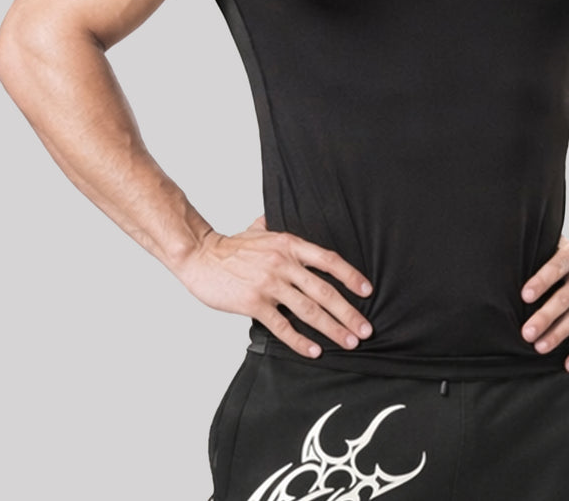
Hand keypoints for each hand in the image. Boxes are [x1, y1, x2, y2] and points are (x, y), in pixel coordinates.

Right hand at [179, 216, 373, 358]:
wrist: (201, 256)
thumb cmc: (231, 246)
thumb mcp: (260, 229)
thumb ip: (276, 226)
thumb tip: (281, 216)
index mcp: (289, 244)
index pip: (329, 260)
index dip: (350, 276)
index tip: (367, 291)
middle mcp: (283, 263)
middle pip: (324, 290)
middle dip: (348, 312)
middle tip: (366, 329)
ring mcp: (269, 284)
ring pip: (308, 310)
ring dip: (332, 329)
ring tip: (349, 342)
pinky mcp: (253, 303)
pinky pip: (282, 325)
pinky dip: (300, 341)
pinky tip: (314, 351)